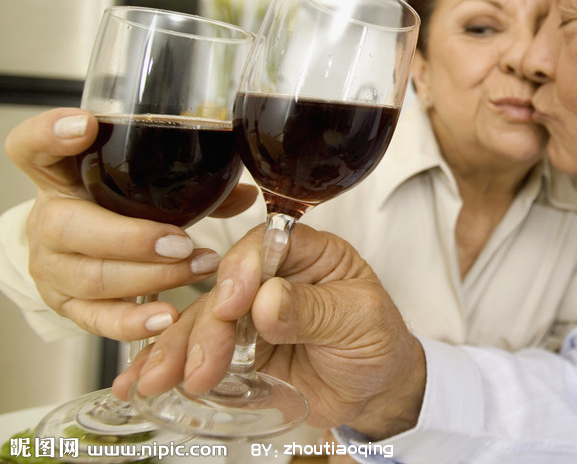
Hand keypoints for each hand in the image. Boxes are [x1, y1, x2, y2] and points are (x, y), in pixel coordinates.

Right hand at [4, 108, 258, 340]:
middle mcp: (45, 218)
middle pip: (66, 227)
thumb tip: (244, 192)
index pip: (31, 147)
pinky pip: (95, 318)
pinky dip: (132, 320)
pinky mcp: (65, 305)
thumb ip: (188, 184)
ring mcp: (51, 266)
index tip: (86, 124)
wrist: (78, 252)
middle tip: (182, 241)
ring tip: (198, 268)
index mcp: (57, 175)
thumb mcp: (136, 183)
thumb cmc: (114, 206)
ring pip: (91, 276)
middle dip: (131, 238)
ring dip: (151, 276)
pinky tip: (166, 317)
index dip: (50, 134)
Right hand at [114, 223, 425, 435]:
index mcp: (309, 254)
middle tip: (199, 365)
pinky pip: (194, 351)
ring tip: (157, 380)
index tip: (232, 304)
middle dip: (206, 326)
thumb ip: (315, 310)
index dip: (242, 270)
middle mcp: (272, 277)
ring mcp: (248, 314)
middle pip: (225, 287)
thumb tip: (268, 300)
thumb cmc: (377, 344)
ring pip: (201, 320)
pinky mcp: (233, 350)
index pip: (267, 245)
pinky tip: (139, 380)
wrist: (375, 393)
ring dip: (175, 349)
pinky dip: (166, 365)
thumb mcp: (359, 320)